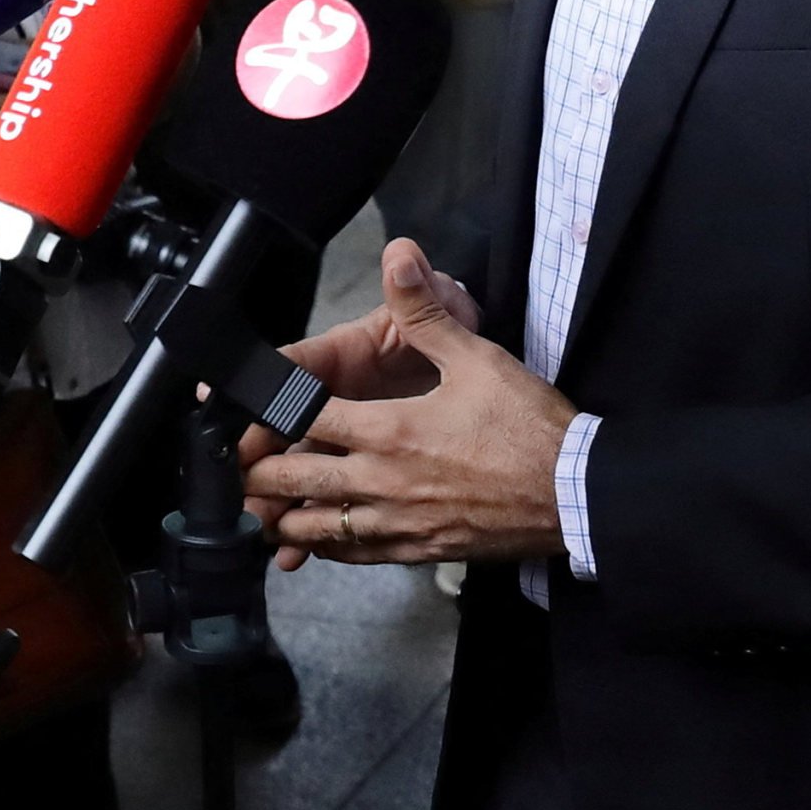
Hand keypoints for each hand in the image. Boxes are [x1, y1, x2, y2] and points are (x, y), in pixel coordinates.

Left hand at [237, 238, 568, 567]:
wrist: (576, 493)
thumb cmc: (529, 427)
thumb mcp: (476, 358)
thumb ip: (425, 309)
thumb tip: (399, 254)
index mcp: (388, 431)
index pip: (303, 421)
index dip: (266, 417)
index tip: (241, 415)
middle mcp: (382, 482)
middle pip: (295, 484)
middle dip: (258, 477)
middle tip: (235, 471)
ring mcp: (399, 523)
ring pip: (318, 529)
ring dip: (284, 520)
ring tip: (260, 513)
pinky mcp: (420, 551)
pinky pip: (357, 556)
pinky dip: (328, 548)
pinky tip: (319, 542)